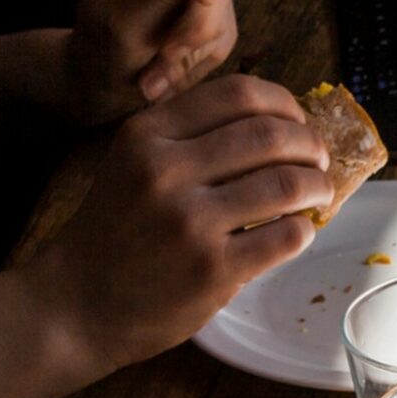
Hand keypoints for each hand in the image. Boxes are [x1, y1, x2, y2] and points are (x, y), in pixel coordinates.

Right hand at [24, 75, 331, 372]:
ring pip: (286, 184)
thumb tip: (276, 121)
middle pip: (270, 135)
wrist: (77, 303)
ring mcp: (189, 222)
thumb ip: (189, 138)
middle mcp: (165, 170)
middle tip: (319, 160)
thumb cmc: (117, 232)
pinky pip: (286, 237)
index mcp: (148, 134)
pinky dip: (305, 230)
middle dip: (311, 145)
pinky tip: (298, 231)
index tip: (298, 122)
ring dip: (318, 186)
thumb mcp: (133, 164)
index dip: (284, 104)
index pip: (237, 94)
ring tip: (319, 194)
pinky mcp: (212, 269)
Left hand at [56, 0, 238, 124]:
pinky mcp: (213, 12)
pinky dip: (199, 60)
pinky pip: (224, 33)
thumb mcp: (123, 25)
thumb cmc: (101, 51)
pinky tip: (167, 74)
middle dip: (196, 22)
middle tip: (165, 58)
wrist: (103, 82)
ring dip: (193, 48)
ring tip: (153, 79)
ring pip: (222, 6)